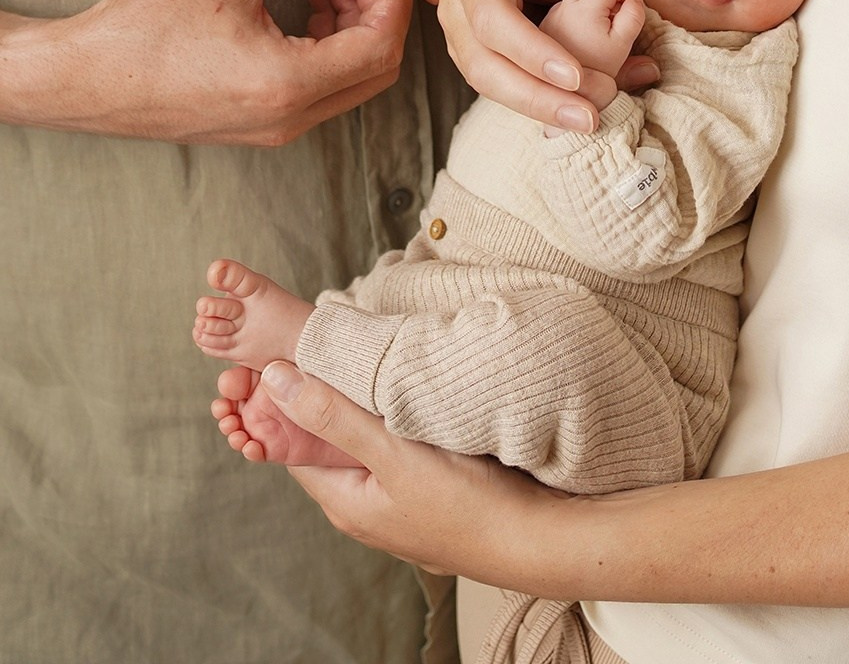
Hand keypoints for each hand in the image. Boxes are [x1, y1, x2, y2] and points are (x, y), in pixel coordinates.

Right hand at [0, 0, 410, 143]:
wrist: (84, 79)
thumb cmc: (145, 27)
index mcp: (290, 83)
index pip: (381, 47)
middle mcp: (291, 117)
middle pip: (376, 69)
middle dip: (378, 11)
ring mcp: (276, 127)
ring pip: (350, 79)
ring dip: (351, 24)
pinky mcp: (260, 123)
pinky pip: (319, 86)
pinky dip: (325, 43)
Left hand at [256, 361, 560, 587]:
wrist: (534, 538)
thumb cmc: (465, 504)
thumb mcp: (392, 453)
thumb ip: (333, 415)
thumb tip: (275, 379)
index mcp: (345, 502)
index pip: (291, 444)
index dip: (284, 402)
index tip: (288, 357)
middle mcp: (364, 506)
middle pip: (327, 442)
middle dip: (323, 398)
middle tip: (328, 349)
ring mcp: (396, 501)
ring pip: (362, 443)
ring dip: (360, 407)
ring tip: (366, 361)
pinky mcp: (426, 490)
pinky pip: (393, 447)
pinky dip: (389, 418)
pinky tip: (405, 392)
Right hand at [437, 0, 657, 134]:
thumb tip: (630, 35)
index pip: (493, 17)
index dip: (530, 50)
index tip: (573, 76)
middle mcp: (456, 5)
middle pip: (484, 64)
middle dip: (537, 96)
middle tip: (587, 116)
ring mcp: (457, 34)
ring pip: (487, 83)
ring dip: (537, 107)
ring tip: (585, 119)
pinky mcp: (471, 54)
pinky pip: (497, 85)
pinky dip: (533, 101)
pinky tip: (568, 113)